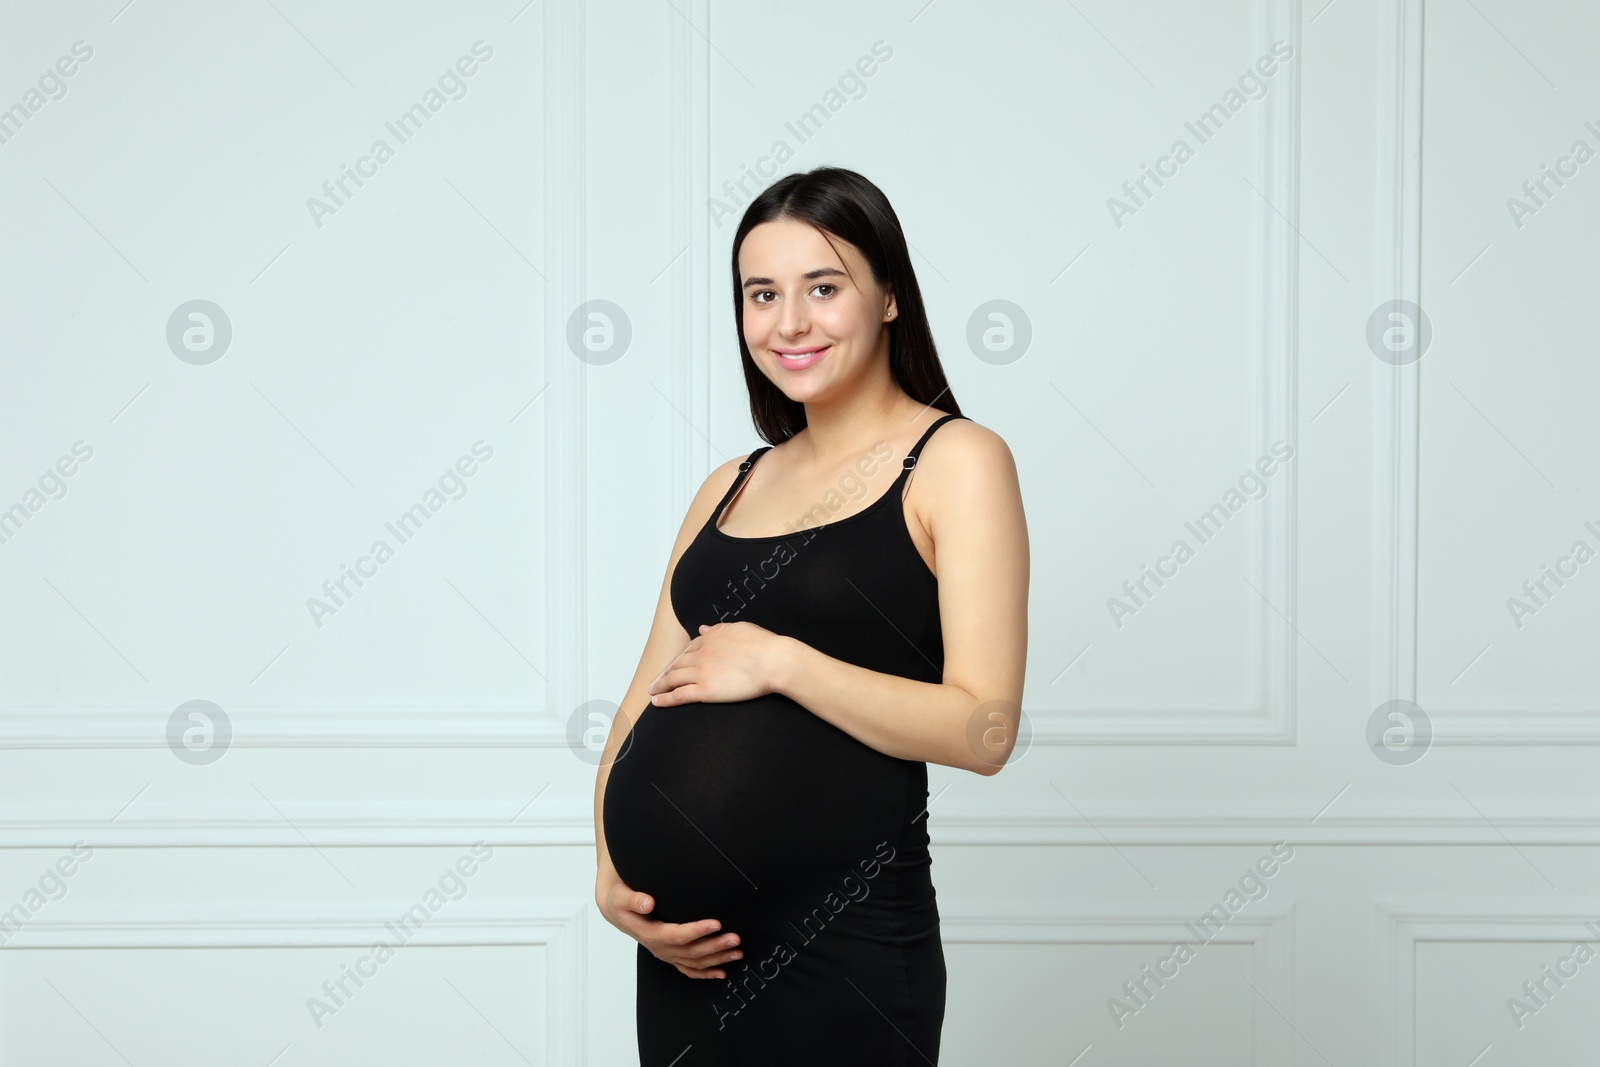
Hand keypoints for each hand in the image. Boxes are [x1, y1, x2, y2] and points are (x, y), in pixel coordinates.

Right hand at [597, 876, 743, 978]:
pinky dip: (706, 973)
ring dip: (717, 959)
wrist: (617, 910)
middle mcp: (659, 948)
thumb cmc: (621, 901)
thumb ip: (633, 899)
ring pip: (694, 962)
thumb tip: (647, 903)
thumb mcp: (621, 897)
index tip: (716, 923)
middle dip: (715, 946)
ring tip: (737, 952)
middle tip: (735, 938)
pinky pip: (689, 969)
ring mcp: (665, 954)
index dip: (697, 931)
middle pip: (691, 951)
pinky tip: (722, 973)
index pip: (677, 935)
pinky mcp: (670, 955)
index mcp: (650, 933)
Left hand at [646, 622, 791, 706]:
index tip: (673, 664)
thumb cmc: (764, 645)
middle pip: (678, 663)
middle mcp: (702, 654)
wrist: (773, 661)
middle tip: (657, 680)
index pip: (689, 648)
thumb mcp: (741, 628)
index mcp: (711, 638)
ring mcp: (701, 672)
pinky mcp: (705, 690)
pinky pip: (679, 695)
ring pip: (674, 678)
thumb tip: (704, 627)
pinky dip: (665, 698)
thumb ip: (720, 629)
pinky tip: (657, 701)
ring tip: (652, 690)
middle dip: (665, 672)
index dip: (679, 658)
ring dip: (660, 685)